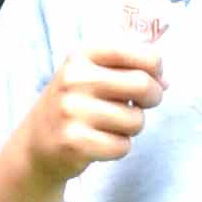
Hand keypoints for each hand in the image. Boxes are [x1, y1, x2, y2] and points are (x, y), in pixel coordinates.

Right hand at [8, 37, 161, 184]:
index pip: (139, 53)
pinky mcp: (74, 143)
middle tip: (140, 105)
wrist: (36, 142)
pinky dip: (119, 148)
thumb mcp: (91, 75)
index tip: (152, 77)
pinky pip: (122, 146)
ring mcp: (72, 112)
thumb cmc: (76, 104)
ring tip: (111, 125)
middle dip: (152, 98)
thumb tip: (165, 83)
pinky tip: (100, 142)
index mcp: (81, 57)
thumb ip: (128, 70)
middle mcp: (74, 80)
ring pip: (135, 120)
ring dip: (132, 127)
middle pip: (142, 85)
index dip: (156, 67)